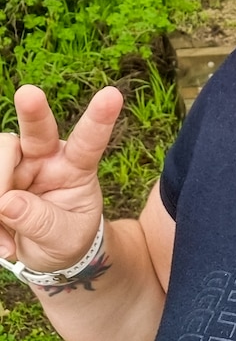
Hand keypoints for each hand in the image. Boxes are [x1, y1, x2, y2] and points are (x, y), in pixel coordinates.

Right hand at [0, 85, 122, 272]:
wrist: (48, 253)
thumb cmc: (66, 238)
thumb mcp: (65, 238)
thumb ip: (42, 222)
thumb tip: (7, 202)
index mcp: (77, 167)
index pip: (89, 141)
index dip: (99, 119)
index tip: (112, 95)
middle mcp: (47, 158)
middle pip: (38, 129)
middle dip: (33, 111)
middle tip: (29, 94)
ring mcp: (18, 164)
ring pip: (1, 153)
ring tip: (7, 238)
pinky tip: (4, 242)